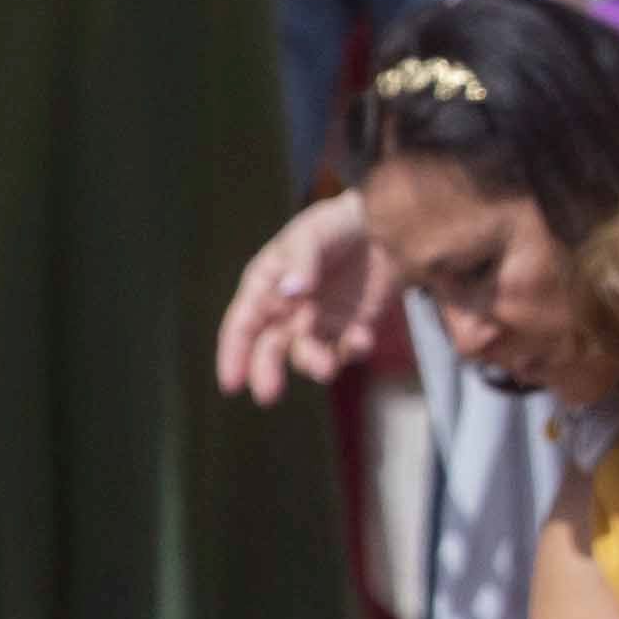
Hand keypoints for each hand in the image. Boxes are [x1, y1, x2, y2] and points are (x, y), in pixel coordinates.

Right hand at [220, 191, 396, 403]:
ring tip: (326, 367)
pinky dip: (353, 350)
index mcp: (266, 285)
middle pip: (269, 349)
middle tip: (269, 395)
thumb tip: (291, 291)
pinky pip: (346, 350)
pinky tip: (364, 339)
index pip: (242, 325)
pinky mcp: (351, 327)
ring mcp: (320, 321)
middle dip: (266, 372)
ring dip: (314, 364)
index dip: (233, 354)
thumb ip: (302, 261)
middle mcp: (288, 309)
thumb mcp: (313, 233)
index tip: (231, 384)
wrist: (387, 224)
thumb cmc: (337, 223)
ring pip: (308, 355)